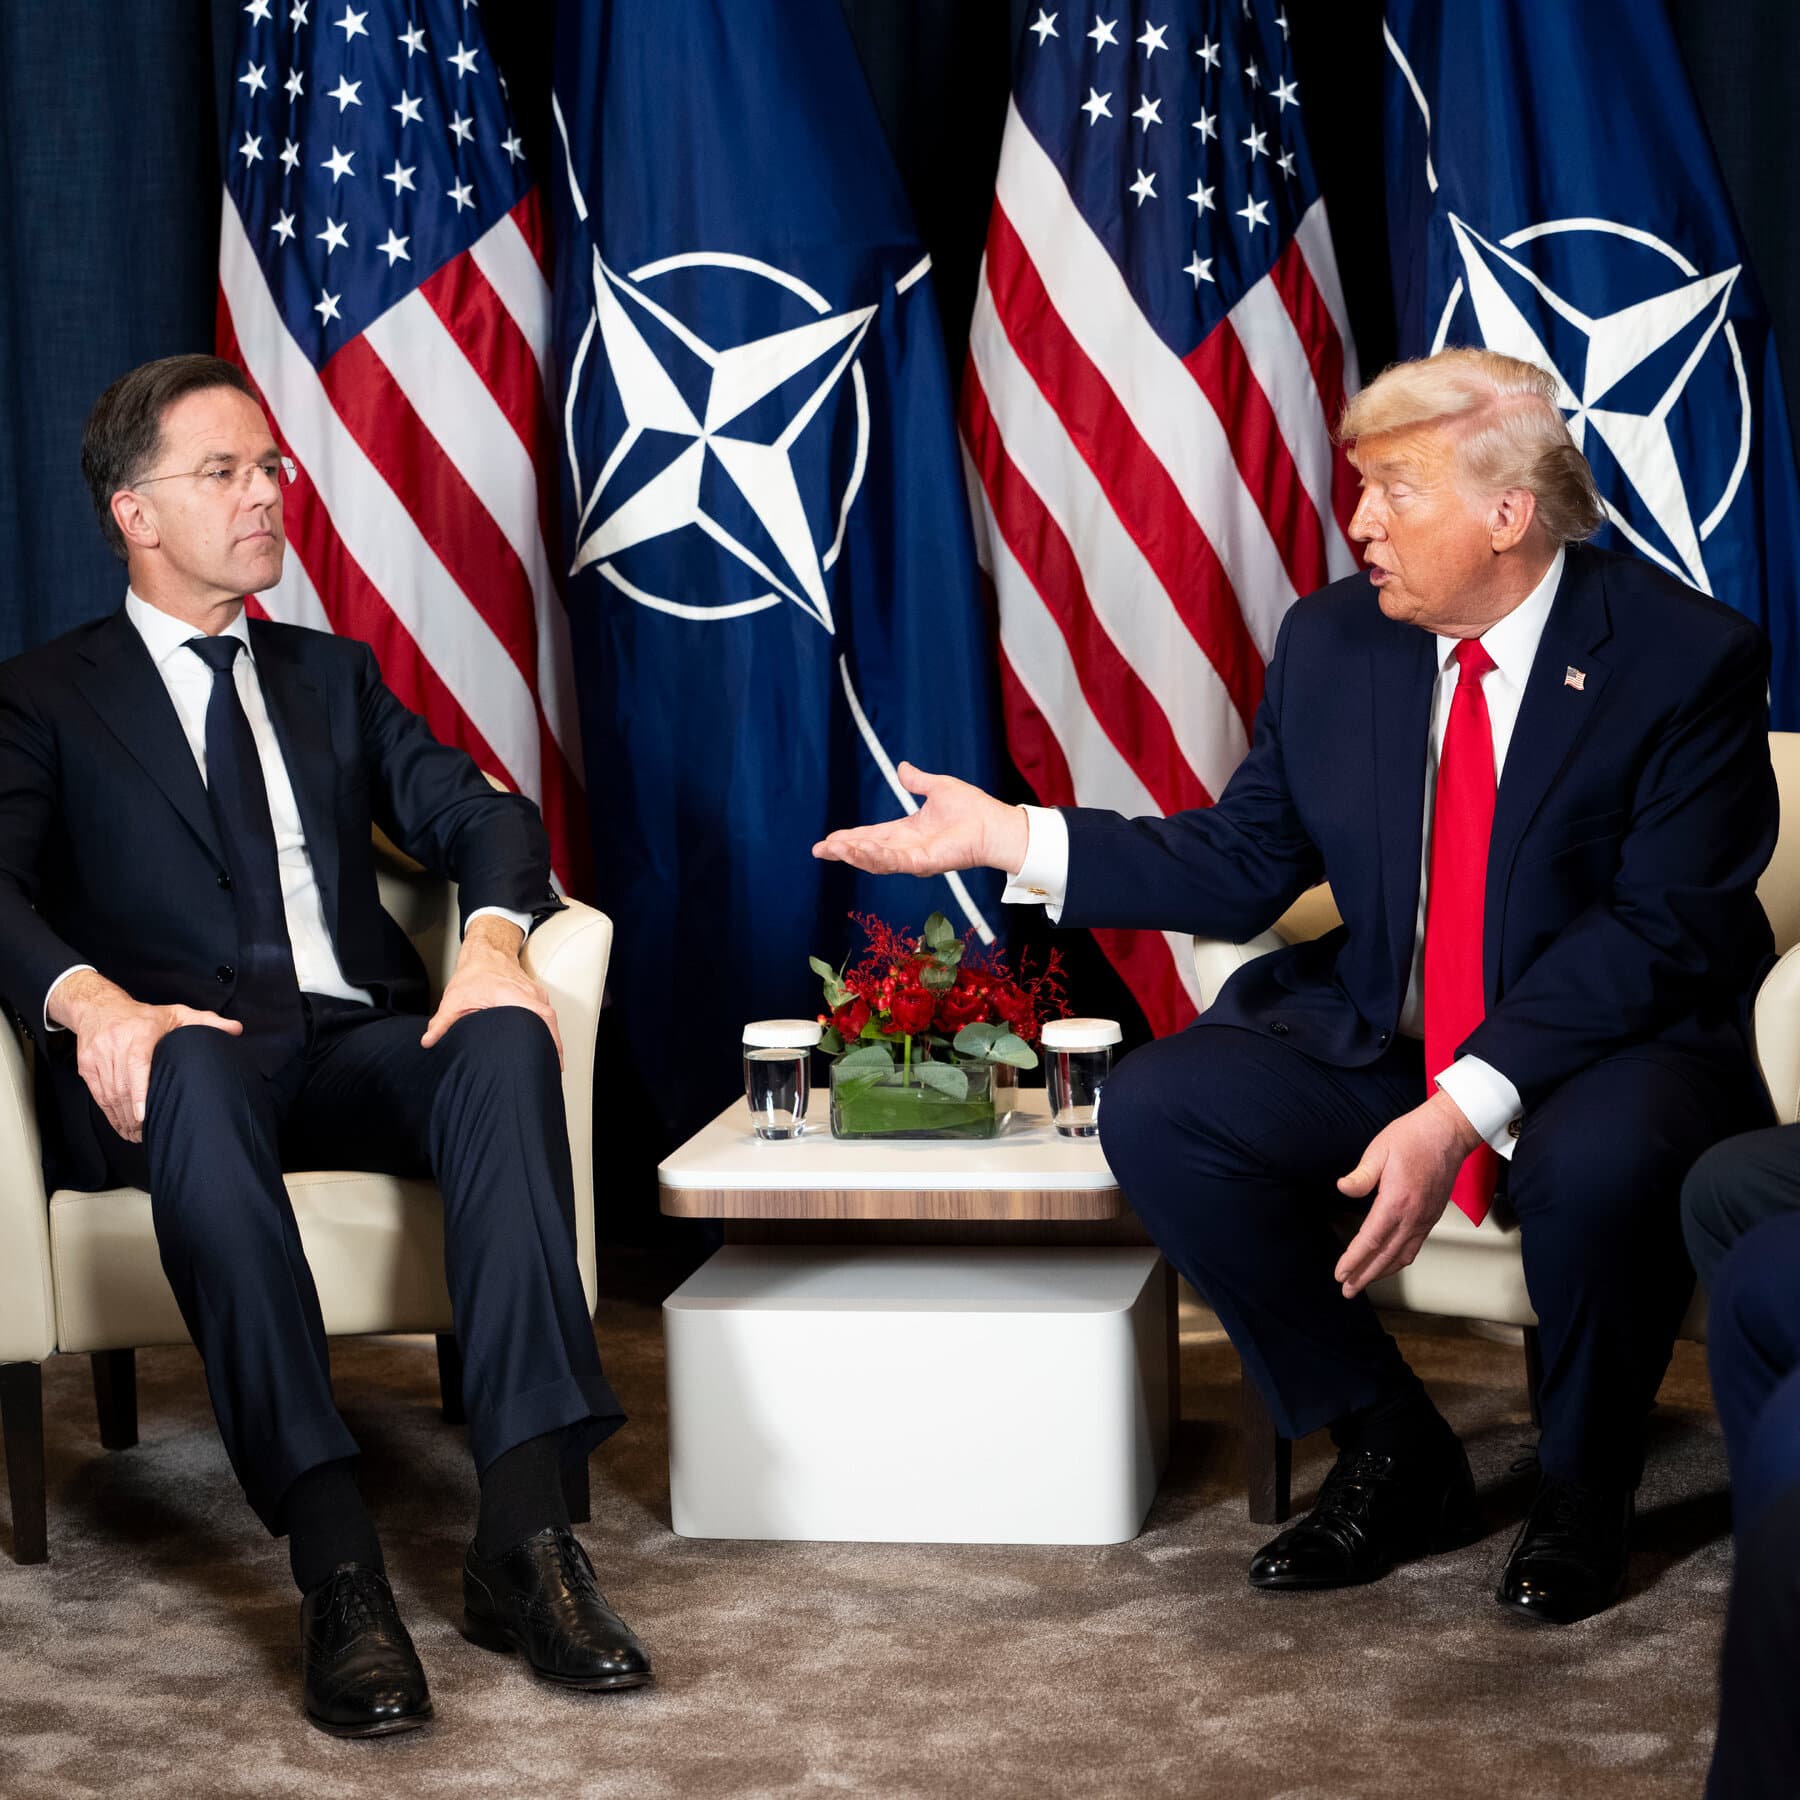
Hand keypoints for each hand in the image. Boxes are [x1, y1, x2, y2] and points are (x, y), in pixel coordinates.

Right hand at [57, 973, 241, 1144]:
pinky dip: (109, 1114)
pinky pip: (97, 1095)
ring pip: (108, 1095)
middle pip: (122, 1087)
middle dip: (133, 1116)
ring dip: (122, 1119)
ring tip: (137, 1135)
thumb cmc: (143, 1016)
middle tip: (147, 1134)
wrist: (99, 1008)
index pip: (136, 1066)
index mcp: (139, 1034)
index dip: (140, 1092)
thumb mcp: (176, 1013)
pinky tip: (121, 1125)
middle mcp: (115, 1046)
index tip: (144, 1115)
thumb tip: (236, 1029)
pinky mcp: (86, 1068)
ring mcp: (97, 1058)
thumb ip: (206, 1021)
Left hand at [420, 916, 563, 1067]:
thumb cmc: (474, 974)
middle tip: (552, 1069)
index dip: (550, 1039)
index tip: (552, 1060)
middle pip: (550, 1022)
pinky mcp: (538, 996)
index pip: (541, 1016)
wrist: (486, 953)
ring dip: (550, 1039)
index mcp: (512, 995)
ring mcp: (536, 994)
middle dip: (553, 1047)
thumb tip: (429, 1041)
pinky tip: (543, 1046)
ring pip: (550, 1020)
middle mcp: (529, 994)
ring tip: (549, 1062)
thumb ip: (442, 1022)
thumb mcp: (454, 999)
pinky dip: (547, 1030)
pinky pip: (547, 1015)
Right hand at [811, 761, 1027, 877]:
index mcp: (907, 831)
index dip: (850, 838)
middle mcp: (907, 848)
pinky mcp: (923, 863)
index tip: (828, 839)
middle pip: (867, 851)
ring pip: (876, 860)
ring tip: (833, 848)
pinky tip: (858, 850)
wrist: (994, 823)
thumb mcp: (937, 788)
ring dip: (853, 854)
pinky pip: (894, 861)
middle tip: (819, 850)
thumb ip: (917, 781)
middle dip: (842, 851)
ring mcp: (914, 858)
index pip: (872, 836)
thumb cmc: (972, 808)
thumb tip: (902, 768)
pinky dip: (875, 856)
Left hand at [1332, 1091, 1484, 1298]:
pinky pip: (1415, 1247)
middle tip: (1347, 1290)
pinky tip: (1389, 1264)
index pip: (1370, 1241)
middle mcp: (1413, 1216)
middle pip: (1385, 1256)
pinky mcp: (1432, 1216)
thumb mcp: (1379, 1150)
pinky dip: (1399, 1261)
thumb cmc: (1414, 1137)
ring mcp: (1425, 1219)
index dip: (1354, 1260)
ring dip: (1382, 1273)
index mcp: (1397, 1202)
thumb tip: (1343, 1188)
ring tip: (1364, 1283)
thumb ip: (1362, 1175)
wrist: (1449, 1131)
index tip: (1340, 1274)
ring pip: (1402, 1256)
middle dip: (1364, 1275)